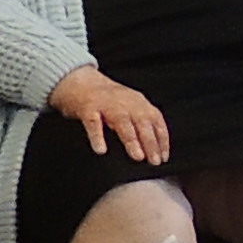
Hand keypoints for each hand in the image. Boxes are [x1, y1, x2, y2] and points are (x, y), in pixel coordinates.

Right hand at [47, 64, 172, 161]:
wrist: (79, 81)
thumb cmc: (107, 99)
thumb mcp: (130, 105)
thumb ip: (142, 122)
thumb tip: (154, 148)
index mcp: (138, 102)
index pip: (155, 120)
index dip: (161, 139)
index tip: (163, 156)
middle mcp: (125, 102)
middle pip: (142, 121)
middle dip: (150, 142)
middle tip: (154, 161)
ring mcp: (106, 104)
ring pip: (122, 121)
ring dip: (131, 139)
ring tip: (138, 156)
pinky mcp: (87, 108)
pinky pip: (93, 123)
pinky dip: (97, 136)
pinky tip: (101, 149)